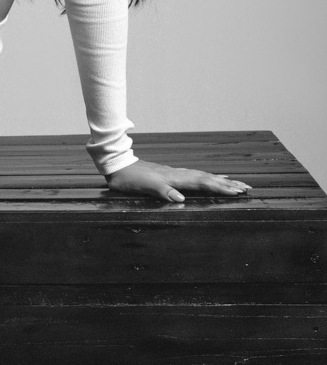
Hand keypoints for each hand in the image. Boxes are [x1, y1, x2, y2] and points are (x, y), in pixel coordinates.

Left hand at [105, 158, 251, 203]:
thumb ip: (162, 192)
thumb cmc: (129, 179)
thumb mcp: (143, 187)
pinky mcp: (172, 175)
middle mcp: (178, 174)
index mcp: (174, 178)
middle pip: (207, 178)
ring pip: (203, 176)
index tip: (237, 192)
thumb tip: (181, 199)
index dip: (219, 188)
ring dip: (221, 181)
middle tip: (247, 188)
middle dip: (228, 184)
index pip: (201, 183)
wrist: (117, 165)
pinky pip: (196, 177)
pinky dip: (208, 178)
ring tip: (237, 184)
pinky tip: (212, 179)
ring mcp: (176, 174)